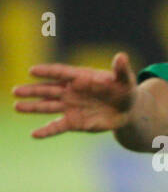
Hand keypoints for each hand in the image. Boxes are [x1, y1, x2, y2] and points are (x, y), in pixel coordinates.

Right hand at [13, 52, 136, 138]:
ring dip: (33, 107)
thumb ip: (121, 69)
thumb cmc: (125, 90)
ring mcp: (70, 106)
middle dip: (33, 90)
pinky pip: (57, 127)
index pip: (61, 73)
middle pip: (48, 89)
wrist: (128, 109)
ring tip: (17, 106)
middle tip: (16, 91)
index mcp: (80, 77)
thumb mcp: (125, 79)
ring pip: (48, 106)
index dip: (48, 72)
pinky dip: (47, 131)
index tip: (33, 71)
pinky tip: (34, 134)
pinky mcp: (74, 122)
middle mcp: (70, 91)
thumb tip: (121, 56)